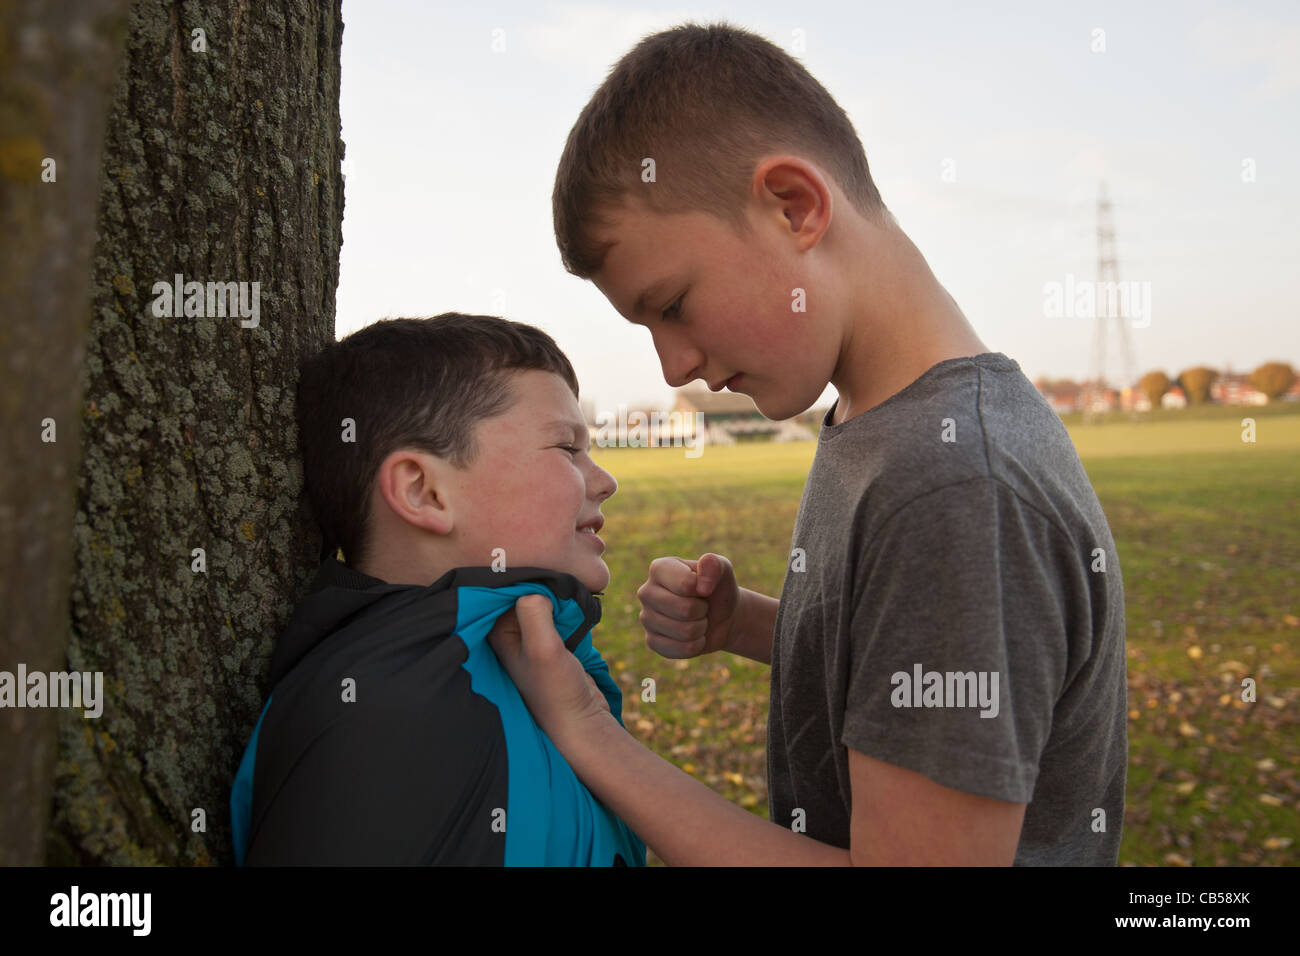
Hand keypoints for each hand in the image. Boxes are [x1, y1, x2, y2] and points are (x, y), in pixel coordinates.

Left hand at [487, 594, 610, 748]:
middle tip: (565, 591)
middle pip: (526, 591)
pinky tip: (579, 618)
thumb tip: (538, 589)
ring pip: (545, 600)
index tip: (549, 578)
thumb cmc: (557, 691)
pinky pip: (559, 613)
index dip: (529, 579)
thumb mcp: (543, 648)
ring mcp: (531, 638)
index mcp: (498, 633)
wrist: (582, 720)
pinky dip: (571, 611)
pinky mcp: (552, 641)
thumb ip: (534, 613)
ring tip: (573, 605)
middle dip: (548, 588)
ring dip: (562, 599)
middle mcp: (510, 634)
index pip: (507, 589)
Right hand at [635, 553, 741, 659]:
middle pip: (685, 610)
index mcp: (659, 568)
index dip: (703, 589)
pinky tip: (693, 636)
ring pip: (685, 632)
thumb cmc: (718, 588)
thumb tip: (700, 584)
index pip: (686, 584)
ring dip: (701, 628)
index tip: (703, 587)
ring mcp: (646, 618)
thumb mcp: (723, 569)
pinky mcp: (652, 641)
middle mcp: (646, 592)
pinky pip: (682, 650)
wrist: (722, 616)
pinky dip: (696, 645)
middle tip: (701, 605)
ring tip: (697, 619)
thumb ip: (714, 564)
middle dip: (702, 610)